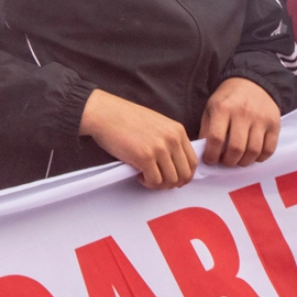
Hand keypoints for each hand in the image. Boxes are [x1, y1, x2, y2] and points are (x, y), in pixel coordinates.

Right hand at [80, 89, 196, 188]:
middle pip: (184, 174)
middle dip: (172, 183)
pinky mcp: (145, 157)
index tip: (173, 178)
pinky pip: (154, 181)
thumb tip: (174, 165)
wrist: (104, 113)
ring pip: (170, 180)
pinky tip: (138, 174)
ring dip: (158, 184)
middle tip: (158, 180)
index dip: (184, 175)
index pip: (192, 162)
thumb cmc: (125, 118)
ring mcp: (159, 148)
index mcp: (177, 130)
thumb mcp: (157, 124)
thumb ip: (169, 141)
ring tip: (145, 176)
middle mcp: (172, 139)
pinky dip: (147, 183)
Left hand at [200, 76, 280, 167]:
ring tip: (238, 160)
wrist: (252, 82)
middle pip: (236, 148)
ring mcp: (260, 119)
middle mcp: (243, 113)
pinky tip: (253, 156)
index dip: (211, 155)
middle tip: (225, 162)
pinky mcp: (274, 124)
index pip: (216, 139)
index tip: (210, 160)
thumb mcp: (211, 108)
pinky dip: (260, 158)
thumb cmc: (228, 99)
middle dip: (228, 162)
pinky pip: (269, 149)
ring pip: (253, 151)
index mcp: (223, 108)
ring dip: (244, 162)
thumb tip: (203, 153)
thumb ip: (206, 129)